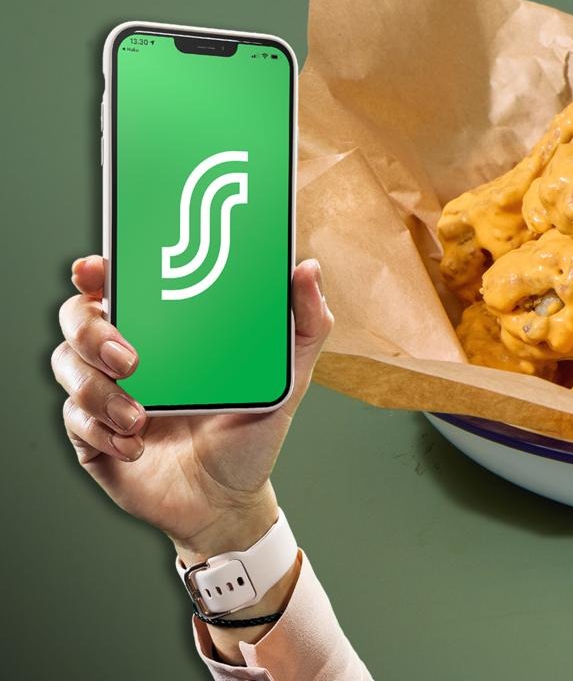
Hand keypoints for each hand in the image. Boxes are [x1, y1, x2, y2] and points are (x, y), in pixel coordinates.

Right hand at [51, 255, 334, 564]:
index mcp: (169, 330)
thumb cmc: (253, 433)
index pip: (119, 284)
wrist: (228, 501)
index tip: (95, 269)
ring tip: (140, 419)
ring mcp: (105, 393)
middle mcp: (129, 354)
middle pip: (78, 318)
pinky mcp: (90, 434)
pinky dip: (100, 431)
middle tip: (132, 360)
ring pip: (68, 367)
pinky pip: (73, 419)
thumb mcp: (288, 378)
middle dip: (92, 332)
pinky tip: (134, 447)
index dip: (96, 270)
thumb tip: (308, 268)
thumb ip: (306, 324)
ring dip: (98, 391)